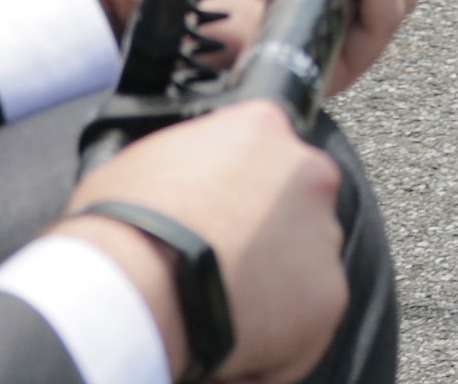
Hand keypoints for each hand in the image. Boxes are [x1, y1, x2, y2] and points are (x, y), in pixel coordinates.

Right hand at [56, 105, 358, 383]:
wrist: (135, 289)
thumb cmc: (127, 224)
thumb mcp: (148, 159)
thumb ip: (190, 158)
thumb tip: (181, 181)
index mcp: (261, 126)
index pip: (267, 148)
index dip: (244, 184)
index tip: (225, 209)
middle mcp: (305, 171)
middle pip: (297, 201)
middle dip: (269, 229)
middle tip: (226, 256)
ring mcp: (323, 232)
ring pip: (306, 258)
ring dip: (276, 277)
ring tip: (225, 298)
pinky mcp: (329, 294)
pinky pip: (309, 314)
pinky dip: (281, 328)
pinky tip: (238, 331)